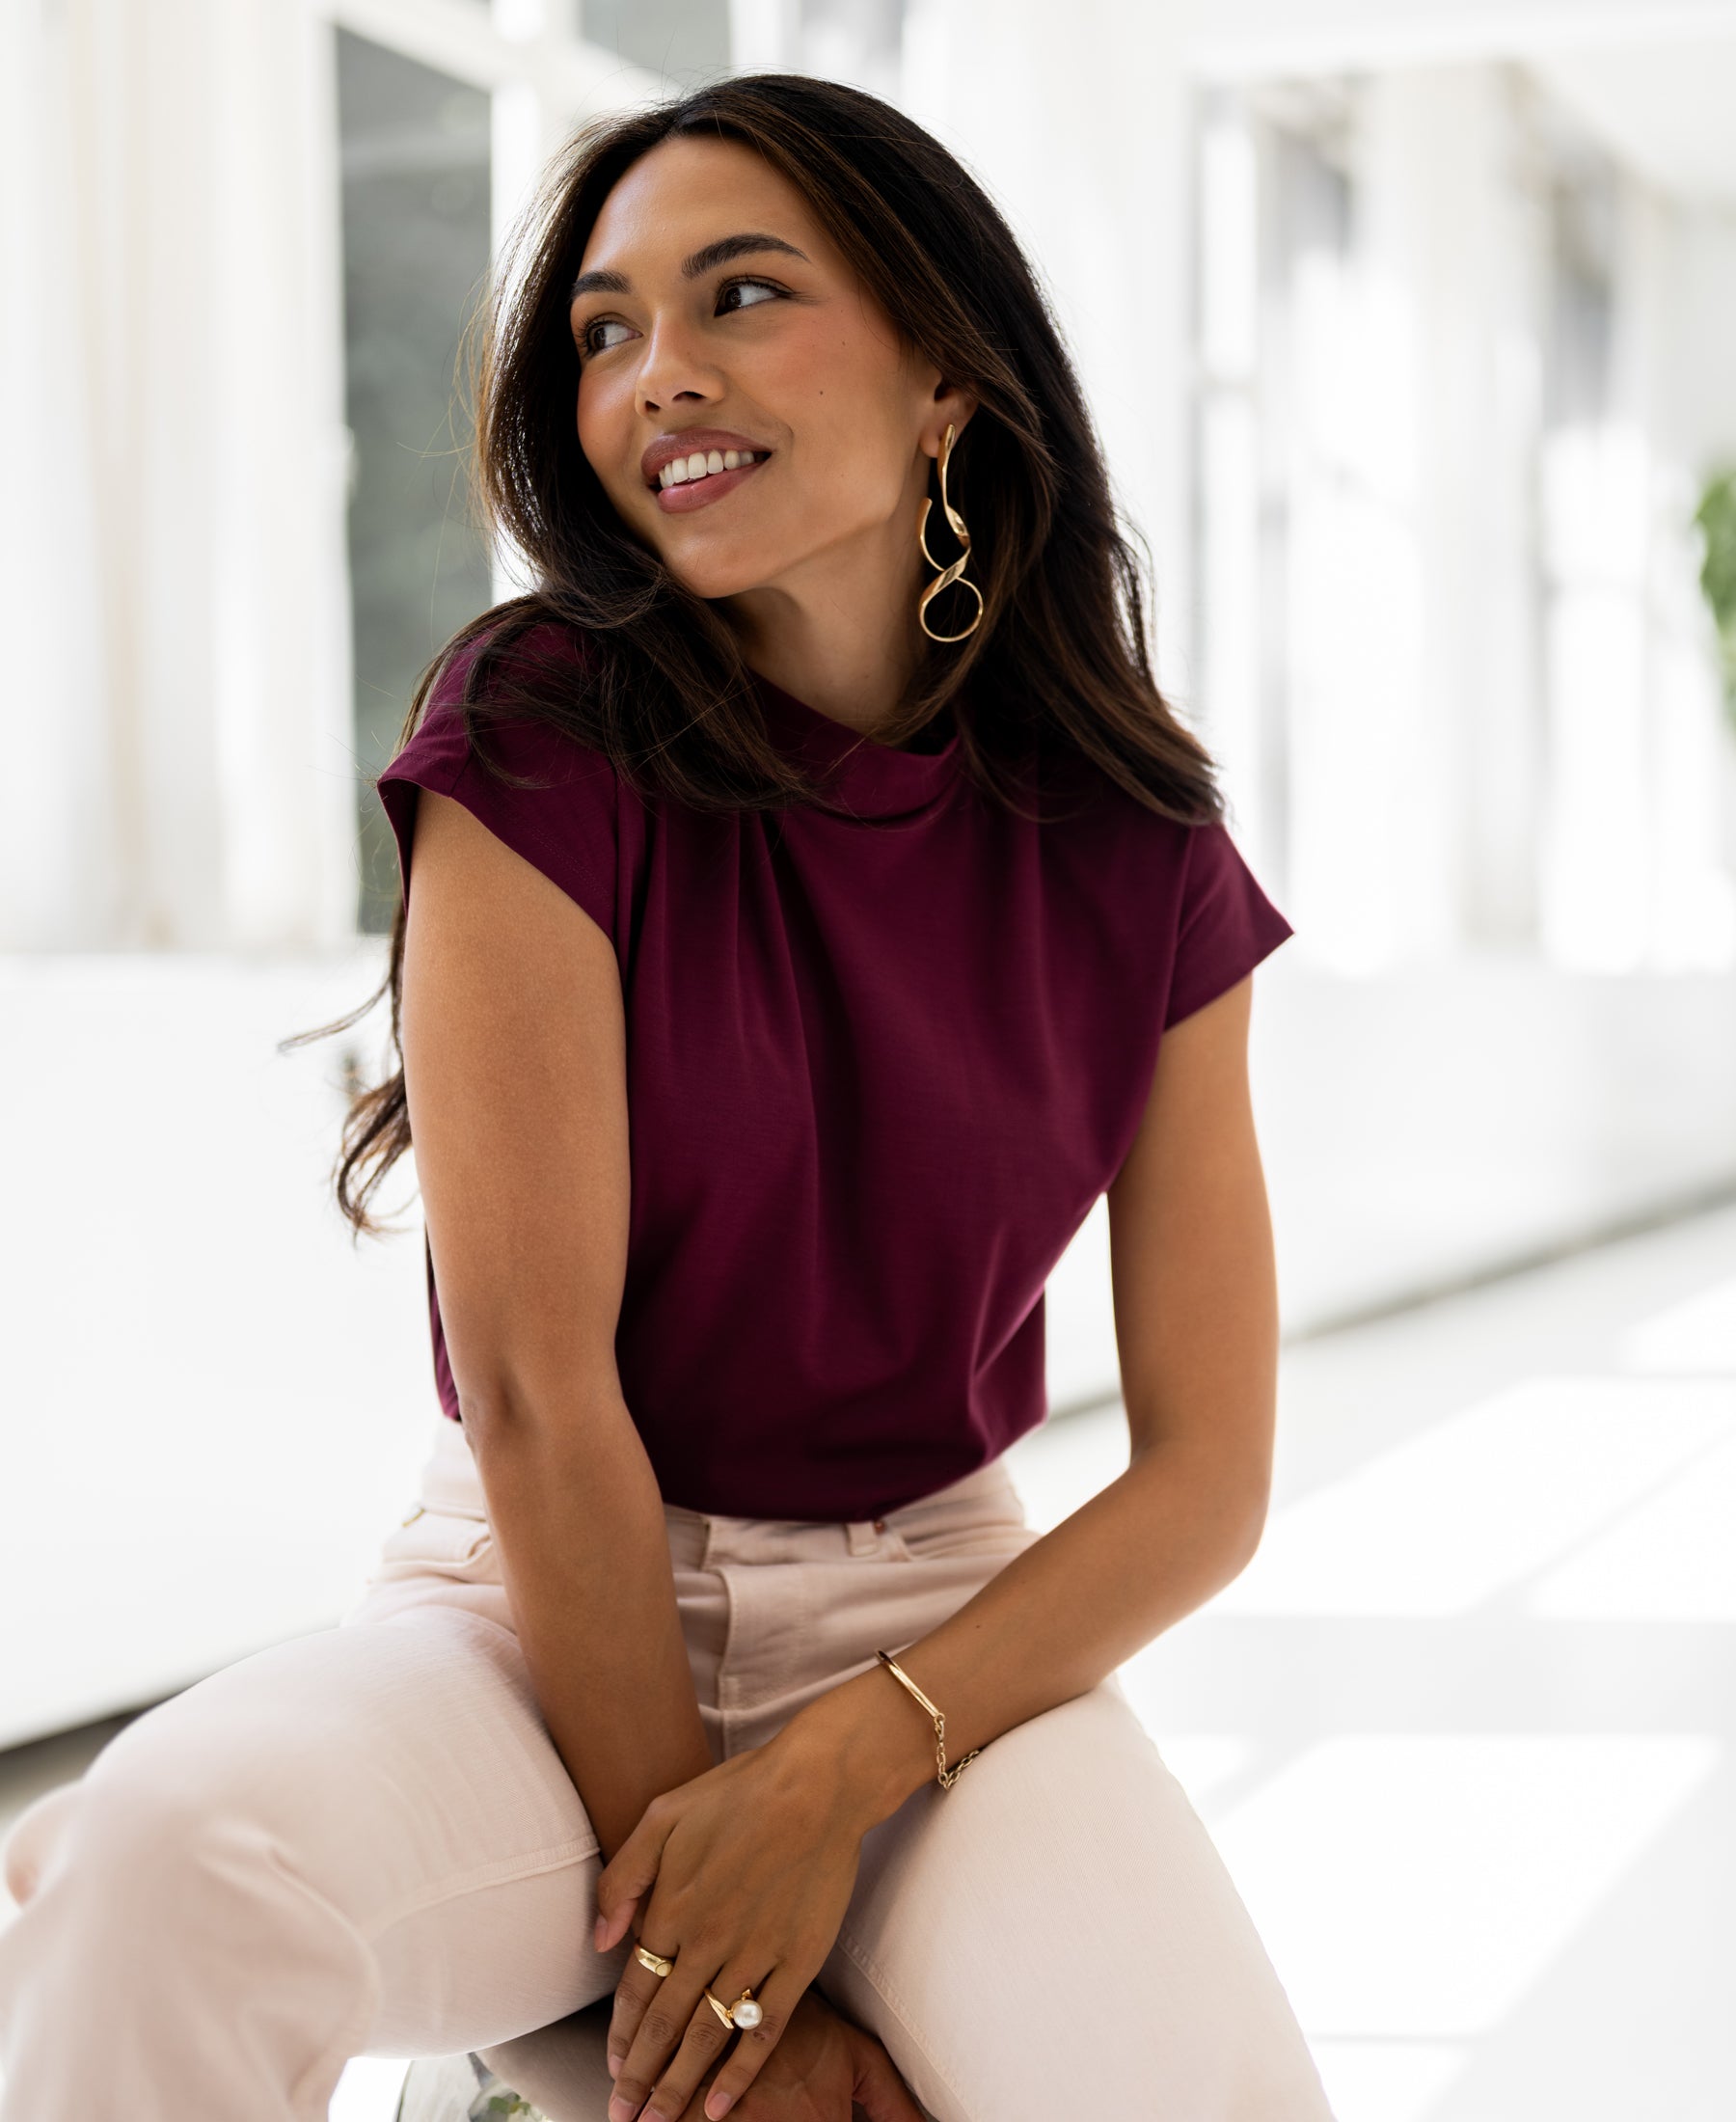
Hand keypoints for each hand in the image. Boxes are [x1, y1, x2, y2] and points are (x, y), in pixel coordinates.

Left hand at [595, 1728, 876, 2121]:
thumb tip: (601, 1941)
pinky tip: (722, 2105)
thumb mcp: (663, 1815)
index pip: (636, 1991)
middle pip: (666, 2026)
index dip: (621, 2038)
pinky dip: (741, 2073)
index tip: (612, 2072)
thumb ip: (624, 1878)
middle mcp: (708, 1941)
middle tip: (623, 2119)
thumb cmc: (739, 1792)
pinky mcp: (799, 1961)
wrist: (819, 1784)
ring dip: (680, 2087)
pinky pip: (763, 2030)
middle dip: (641, 2080)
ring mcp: (755, 1954)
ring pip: (708, 2037)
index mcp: (672, 1908)